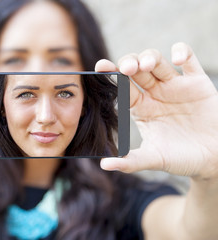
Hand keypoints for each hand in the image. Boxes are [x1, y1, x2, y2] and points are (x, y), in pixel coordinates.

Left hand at [96, 42, 217, 179]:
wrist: (214, 160)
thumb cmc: (181, 159)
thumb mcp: (154, 159)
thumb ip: (130, 161)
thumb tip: (104, 165)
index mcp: (141, 107)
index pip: (123, 86)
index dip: (112, 75)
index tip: (100, 67)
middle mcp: (155, 93)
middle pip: (137, 69)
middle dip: (130, 63)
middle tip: (126, 68)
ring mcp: (175, 86)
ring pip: (158, 61)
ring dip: (150, 57)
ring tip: (146, 64)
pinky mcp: (197, 82)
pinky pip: (189, 60)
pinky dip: (182, 52)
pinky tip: (178, 58)